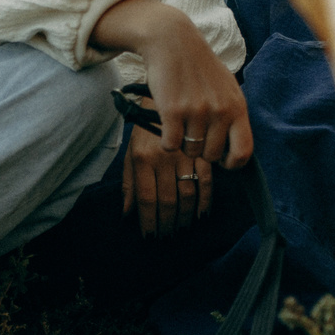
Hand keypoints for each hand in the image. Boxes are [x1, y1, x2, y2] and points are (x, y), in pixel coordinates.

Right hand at [121, 4, 250, 167]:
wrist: (173, 41)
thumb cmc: (199, 67)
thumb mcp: (227, 88)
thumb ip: (232, 116)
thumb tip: (234, 151)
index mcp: (237, 107)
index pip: (244, 152)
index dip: (232, 163)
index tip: (221, 159)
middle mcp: (220, 111)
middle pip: (211, 155)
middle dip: (201, 149)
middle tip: (193, 131)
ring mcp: (197, 112)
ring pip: (190, 151)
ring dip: (182, 143)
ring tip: (180, 123)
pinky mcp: (173, 111)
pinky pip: (170, 145)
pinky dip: (166, 141)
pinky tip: (166, 126)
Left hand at [123, 113, 215, 237]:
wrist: (165, 97)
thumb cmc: (145, 130)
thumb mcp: (131, 153)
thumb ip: (129, 184)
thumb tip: (127, 214)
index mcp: (143, 158)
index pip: (147, 199)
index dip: (149, 221)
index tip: (150, 236)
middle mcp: (164, 158)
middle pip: (168, 200)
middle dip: (167, 224)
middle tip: (167, 237)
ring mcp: (185, 155)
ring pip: (188, 194)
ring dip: (186, 217)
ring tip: (182, 229)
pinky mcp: (202, 151)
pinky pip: (207, 180)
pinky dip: (206, 200)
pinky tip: (202, 214)